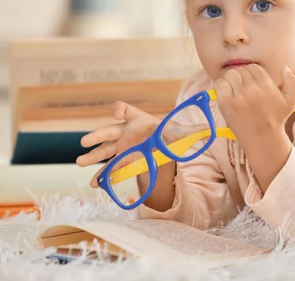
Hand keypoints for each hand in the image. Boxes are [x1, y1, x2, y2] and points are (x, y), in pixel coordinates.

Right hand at [77, 101, 205, 187]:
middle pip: (109, 130)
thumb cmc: (166, 135)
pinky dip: (102, 176)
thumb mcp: (180, 133)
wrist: (161, 146)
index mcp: (138, 120)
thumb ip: (194, 130)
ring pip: (104, 150)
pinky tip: (94, 185)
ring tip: (80, 163)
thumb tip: (214, 129)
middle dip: (97, 135)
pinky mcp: (120, 160)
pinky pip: (109, 167)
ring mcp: (120, 146)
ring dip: (93, 156)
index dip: (120, 110)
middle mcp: (126, 132)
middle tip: (84, 141)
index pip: (125, 110)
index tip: (117, 113)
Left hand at [214, 64, 294, 148]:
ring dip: (230, 79)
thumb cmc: (276, 120)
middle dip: (240, 75)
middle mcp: (253, 89)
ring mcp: (239, 96)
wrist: (263, 139)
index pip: (253, 67)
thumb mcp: (291, 101)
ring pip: (230, 75)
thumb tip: (285, 68)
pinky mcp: (227, 104)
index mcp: (267, 86)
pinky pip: (220, 85)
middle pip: (241, 70)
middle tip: (240, 85)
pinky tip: (225, 91)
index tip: (250, 80)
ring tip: (232, 86)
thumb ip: (292, 82)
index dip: (251, 72)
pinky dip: (221, 85)